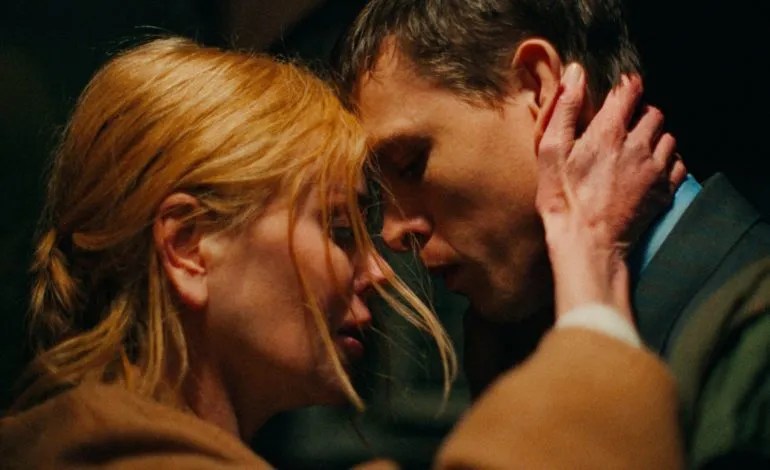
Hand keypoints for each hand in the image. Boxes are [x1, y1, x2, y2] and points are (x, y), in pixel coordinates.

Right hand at [536, 63, 685, 317]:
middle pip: (653, 113)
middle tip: (625, 127)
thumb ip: (565, 110)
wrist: (586, 244)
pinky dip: (668, 160)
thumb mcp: (551, 152)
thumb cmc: (562, 199)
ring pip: (668, 137)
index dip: (627, 87)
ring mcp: (654, 169)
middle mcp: (638, 146)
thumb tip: (574, 74)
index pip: (629, 92)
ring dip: (655, 137)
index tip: (622, 91)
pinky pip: (678, 164)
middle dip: (641, 114)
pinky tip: (650, 168)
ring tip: (638, 148)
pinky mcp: (663, 191)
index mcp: (608, 132)